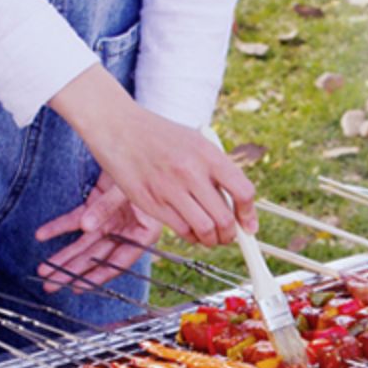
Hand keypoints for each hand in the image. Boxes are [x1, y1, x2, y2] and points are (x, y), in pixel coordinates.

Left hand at [35, 172, 160, 290]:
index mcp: (145, 231)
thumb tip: (86, 227)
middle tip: (52, 283)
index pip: (120, 260)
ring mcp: (111, 217)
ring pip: (84, 242)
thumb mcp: (128, 188)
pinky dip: (58, 227)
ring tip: (44, 269)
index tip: (79, 287)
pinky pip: (74, 219)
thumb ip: (107, 207)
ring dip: (64, 255)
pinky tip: (43, 235)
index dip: (99, 275)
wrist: (139, 141)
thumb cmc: (145, 165)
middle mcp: (127, 228)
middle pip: (97, 254)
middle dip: (73, 270)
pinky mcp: (96, 204)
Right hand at [44, 64, 257, 249]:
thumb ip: (216, 169)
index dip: (248, 214)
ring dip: (211, 240)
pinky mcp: (151, 202)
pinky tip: (190, 230)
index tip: (249, 226)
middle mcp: (191, 172)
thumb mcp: (194, 142)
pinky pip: (181, 230)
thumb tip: (238, 205)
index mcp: (208, 154)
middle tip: (228, 236)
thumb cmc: (159, 136)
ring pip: (204, 230)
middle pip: (225, 219)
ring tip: (210, 236)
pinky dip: (190, 236)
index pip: (243, 191)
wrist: (118, 127)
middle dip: (230, 235)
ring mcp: (170, 189)